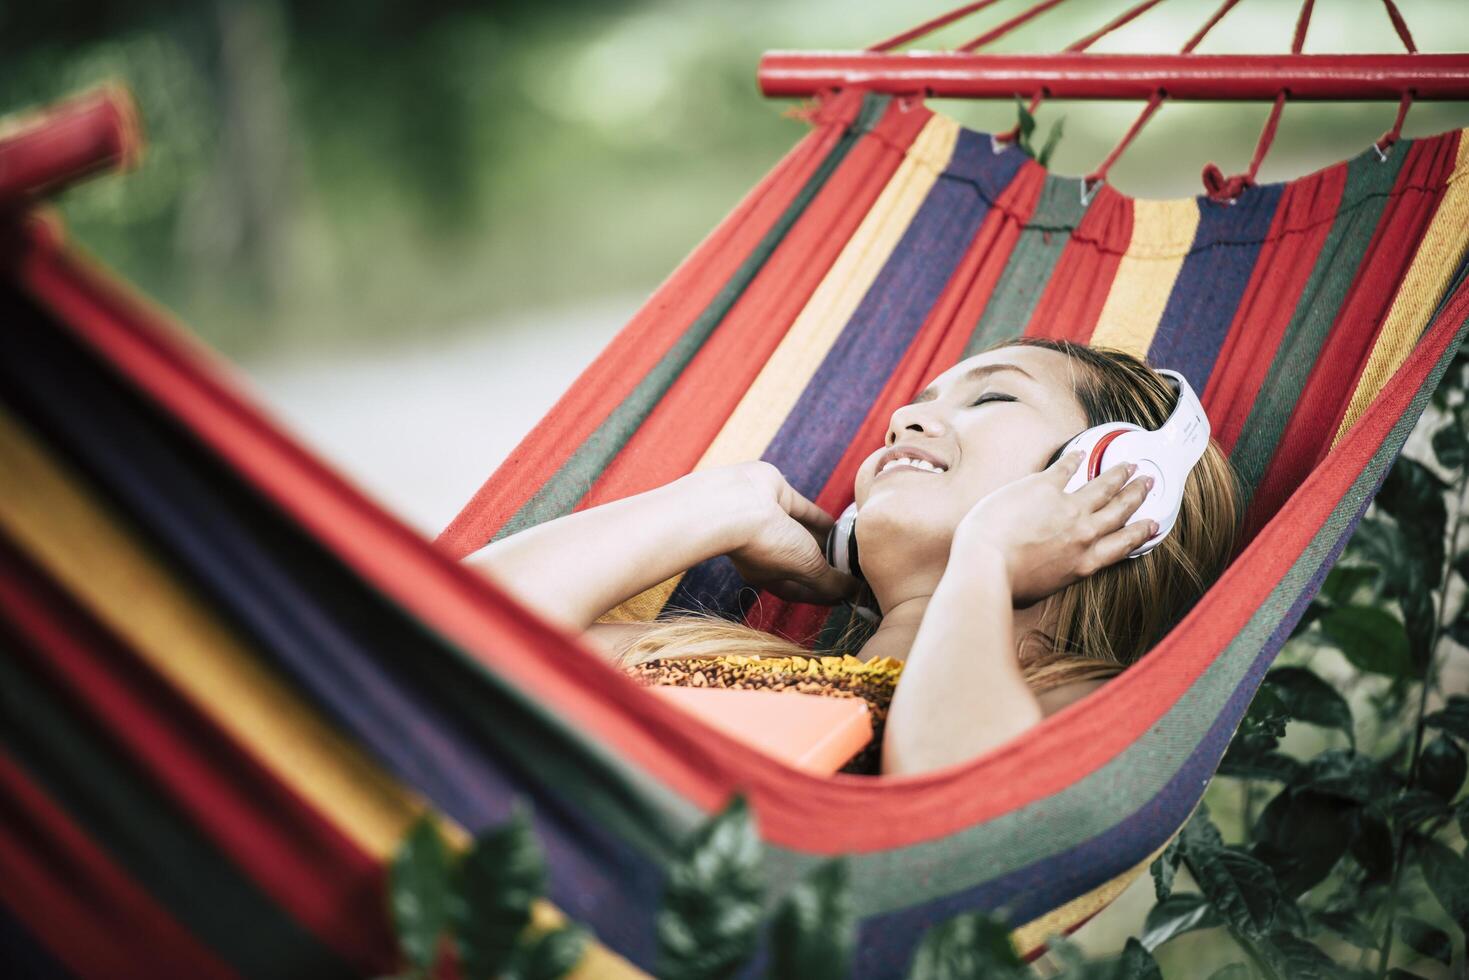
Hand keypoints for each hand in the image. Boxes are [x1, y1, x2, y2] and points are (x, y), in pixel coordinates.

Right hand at [700, 461, 860, 604]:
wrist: (737, 504)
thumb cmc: (767, 543)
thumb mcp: (806, 568)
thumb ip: (830, 582)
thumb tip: (853, 592)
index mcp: (765, 574)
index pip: (798, 590)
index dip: (822, 593)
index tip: (846, 594)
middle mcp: (767, 549)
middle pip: (802, 561)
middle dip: (826, 565)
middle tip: (853, 568)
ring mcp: (772, 522)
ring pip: (805, 535)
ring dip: (826, 540)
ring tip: (851, 547)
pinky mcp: (778, 496)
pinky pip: (805, 511)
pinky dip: (822, 518)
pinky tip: (840, 522)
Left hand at [951, 451, 1157, 605]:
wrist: (986, 565)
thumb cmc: (1007, 585)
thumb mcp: (1046, 587)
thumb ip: (1060, 571)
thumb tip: (1054, 565)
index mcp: (1085, 562)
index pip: (1123, 544)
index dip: (1141, 531)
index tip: (1153, 523)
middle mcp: (1084, 534)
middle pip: (1119, 510)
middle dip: (1136, 495)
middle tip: (1147, 483)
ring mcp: (1067, 508)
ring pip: (1103, 486)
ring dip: (1118, 474)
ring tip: (1129, 466)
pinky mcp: (1044, 487)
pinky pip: (1066, 467)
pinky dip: (1076, 458)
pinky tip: (1081, 453)